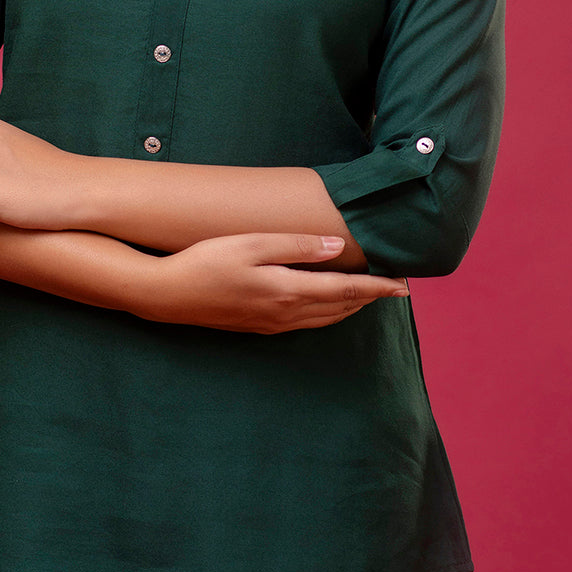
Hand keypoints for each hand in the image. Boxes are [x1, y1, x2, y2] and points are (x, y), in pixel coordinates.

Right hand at [139, 233, 409, 333]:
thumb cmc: (206, 261)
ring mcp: (272, 324)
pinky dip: (328, 312)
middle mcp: (286, 313)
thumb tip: (336, 247)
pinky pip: (306, 322)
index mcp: (288, 291)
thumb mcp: (251, 244)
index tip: (404, 285)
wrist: (167, 295)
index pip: (346, 291)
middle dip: (370, 298)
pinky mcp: (259, 326)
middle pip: (340, 308)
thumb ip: (295, 245)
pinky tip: (326, 304)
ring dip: (351, 307)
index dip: (378, 288)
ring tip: (369, 294)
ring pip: (325, 319)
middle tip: (395, 286)